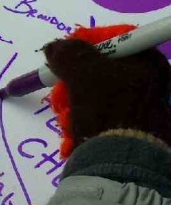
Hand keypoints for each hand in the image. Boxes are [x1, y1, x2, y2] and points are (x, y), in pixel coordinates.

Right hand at [43, 37, 170, 149]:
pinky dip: (83, 124)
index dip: (85, 44)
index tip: (64, 57)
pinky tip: (75, 135)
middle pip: (100, 70)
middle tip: (61, 96)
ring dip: (73, 107)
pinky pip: (101, 117)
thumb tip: (55, 47)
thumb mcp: (82, 73)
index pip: (114, 39)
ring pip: (95, 96)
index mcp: (149, 63)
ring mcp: (141, 109)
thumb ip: (67, 54)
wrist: (121, 164)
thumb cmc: (107, 110)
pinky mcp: (131, 131)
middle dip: (73, 84)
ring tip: (67, 122)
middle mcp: (149, 83)